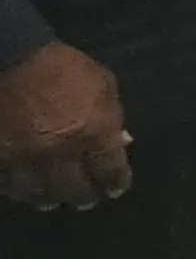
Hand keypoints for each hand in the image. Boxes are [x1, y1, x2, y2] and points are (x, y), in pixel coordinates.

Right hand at [0, 43, 129, 208]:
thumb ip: (113, 117)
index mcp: (94, 132)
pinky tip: (24, 188)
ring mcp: (26, 159)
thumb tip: (122, 142)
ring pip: (38, 194)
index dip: (115, 183)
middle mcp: (61, 153)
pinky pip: (8, 186)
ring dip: (49, 198)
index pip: (110, 171)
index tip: (115, 189)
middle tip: (85, 200)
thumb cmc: (64, 68)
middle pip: (74, 190)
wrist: (13, 59)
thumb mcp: (103, 85)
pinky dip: (18, 190)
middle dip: (83, 197)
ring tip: (53, 199)